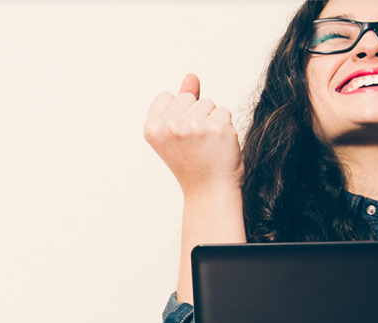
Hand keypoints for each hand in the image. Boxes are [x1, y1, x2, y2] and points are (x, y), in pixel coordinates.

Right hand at [143, 74, 242, 194]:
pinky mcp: (216, 127)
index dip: (178, 114)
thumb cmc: (194, 163)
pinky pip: (223, 112)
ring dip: (211, 120)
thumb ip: (182, 101)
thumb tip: (191, 76)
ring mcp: (193, 126)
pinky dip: (225, 127)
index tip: (180, 138)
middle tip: (195, 143)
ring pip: (208, 103)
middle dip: (195, 114)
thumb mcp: (177, 131)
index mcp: (152, 127)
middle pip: (189, 97)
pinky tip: (218, 145)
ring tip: (207, 144)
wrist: (210, 190)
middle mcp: (169, 125)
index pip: (168, 96)